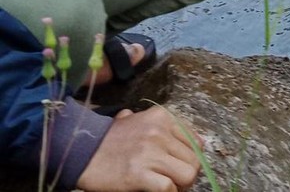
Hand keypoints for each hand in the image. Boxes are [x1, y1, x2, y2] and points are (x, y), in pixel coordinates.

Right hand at [77, 107, 201, 191]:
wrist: (80, 151)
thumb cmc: (110, 140)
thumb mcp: (138, 121)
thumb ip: (163, 127)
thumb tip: (194, 139)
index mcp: (162, 117)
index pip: (196, 141)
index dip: (192, 158)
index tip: (182, 167)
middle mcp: (159, 131)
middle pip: (194, 159)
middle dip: (188, 174)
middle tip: (176, 181)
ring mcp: (150, 152)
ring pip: (188, 173)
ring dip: (181, 185)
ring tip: (170, 187)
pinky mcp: (138, 173)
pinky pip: (168, 187)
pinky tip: (157, 191)